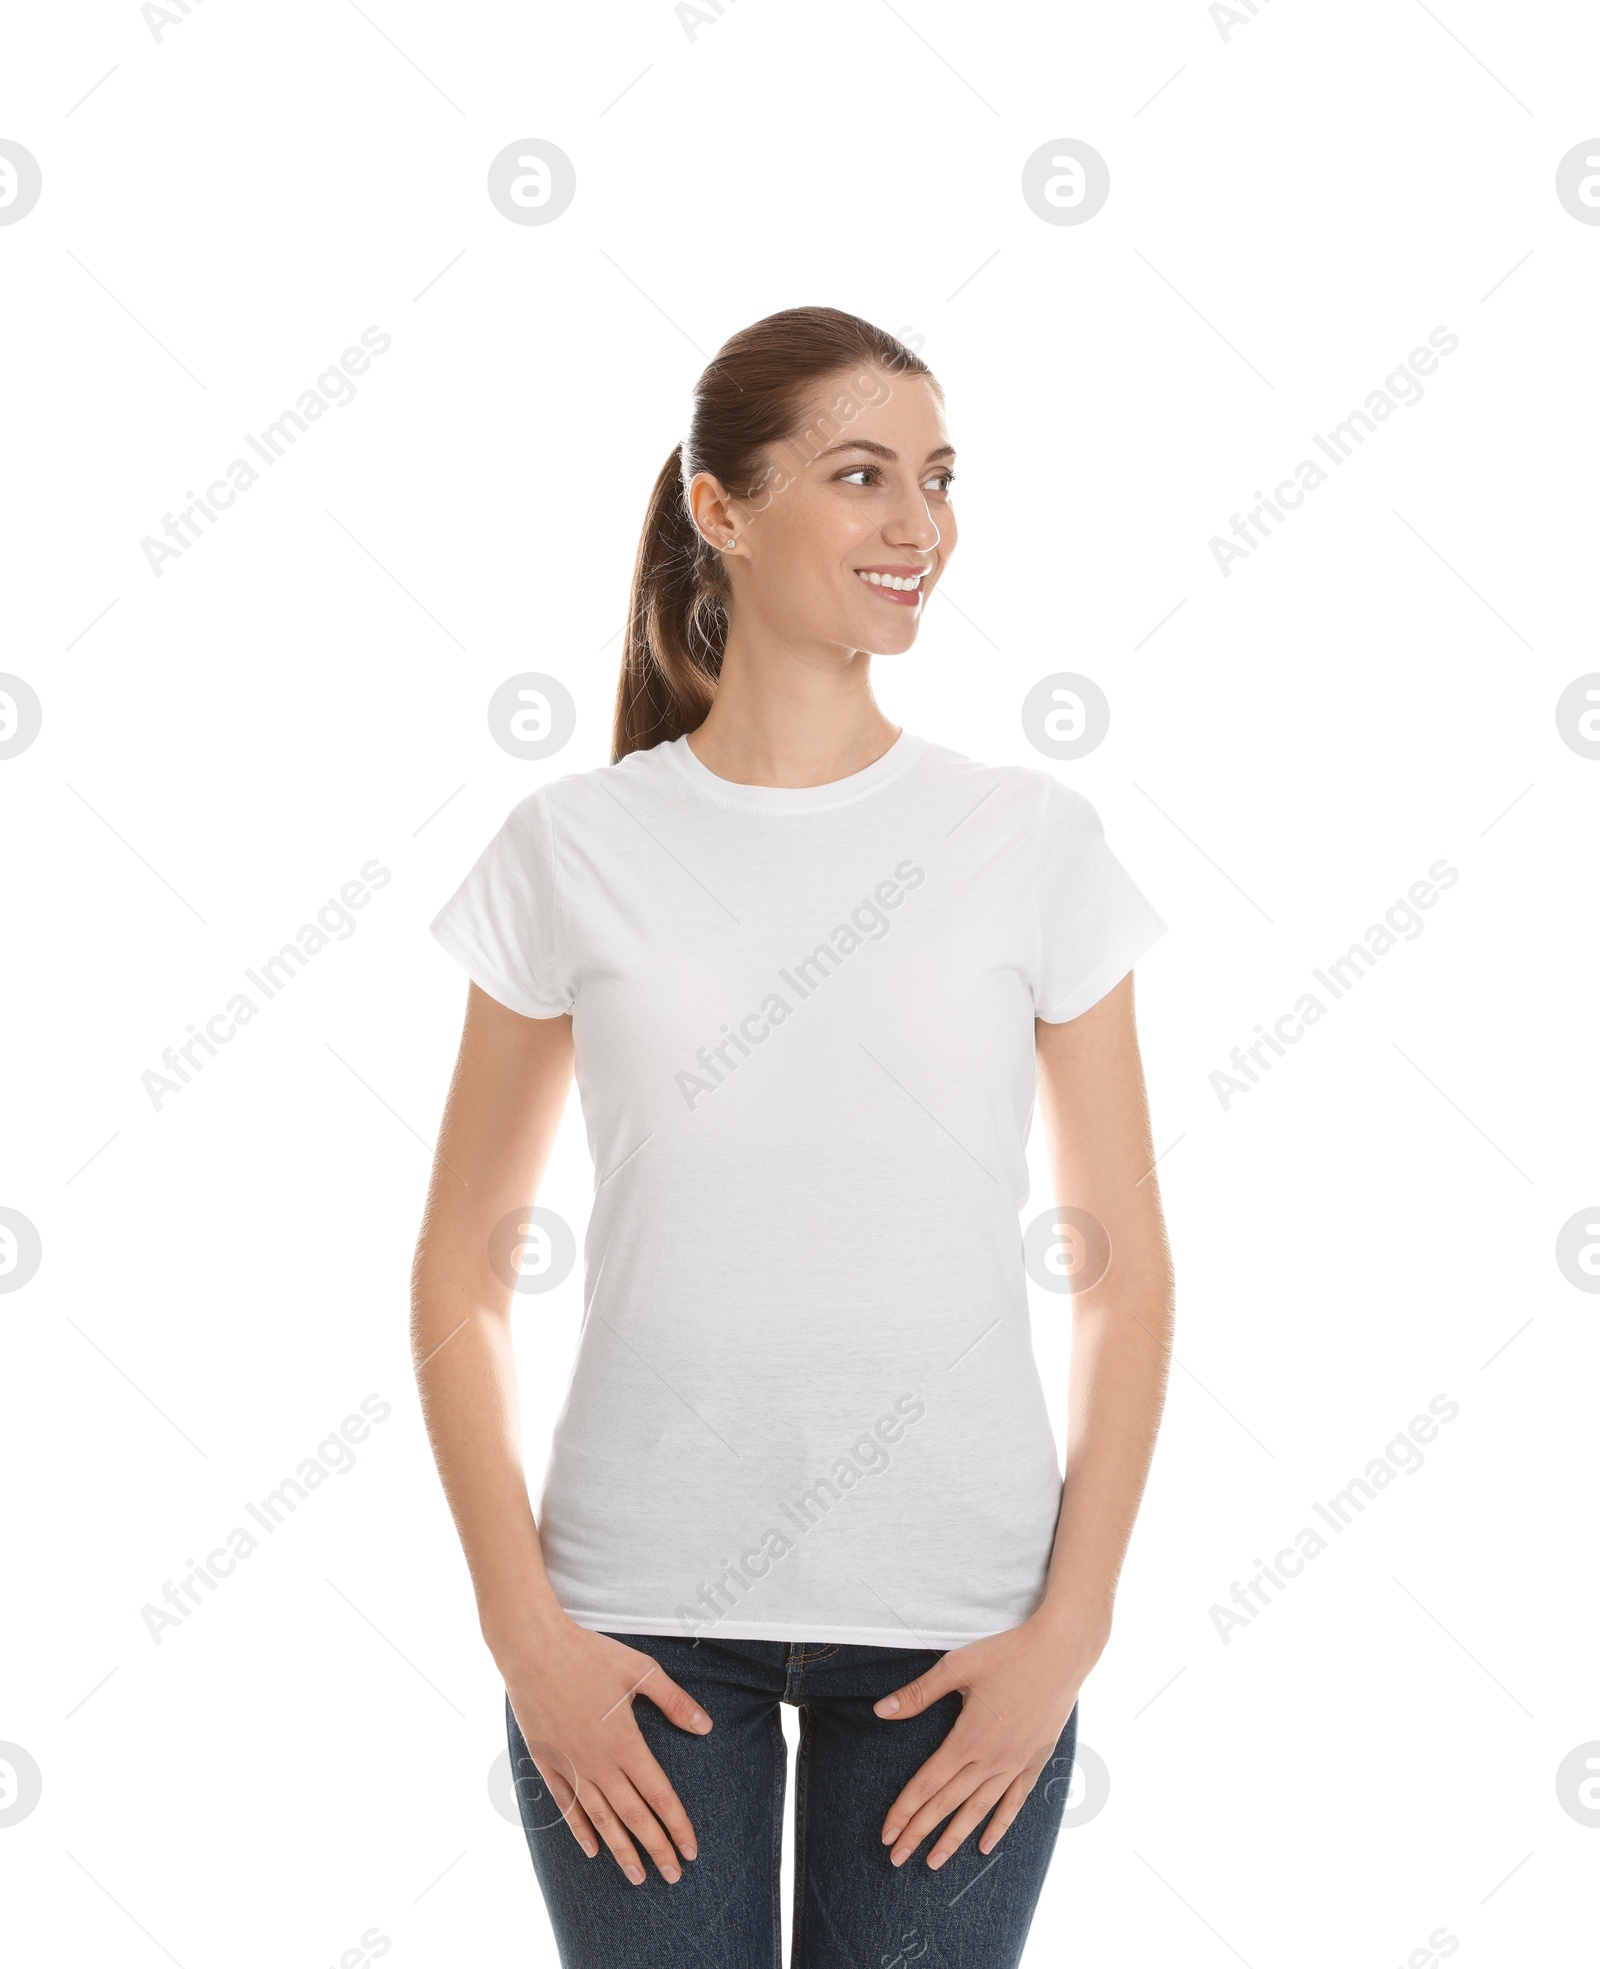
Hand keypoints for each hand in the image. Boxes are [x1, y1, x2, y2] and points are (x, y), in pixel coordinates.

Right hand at [501, 1619, 712, 1885]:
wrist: (533, 1648)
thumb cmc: (589, 1654)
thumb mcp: (641, 1671)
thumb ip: (675, 1702)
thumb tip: (706, 1727)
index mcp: (626, 1743)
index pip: (659, 1796)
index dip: (677, 1826)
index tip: (691, 1851)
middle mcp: (599, 1763)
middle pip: (633, 1818)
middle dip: (655, 1849)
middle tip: (673, 1877)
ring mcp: (571, 1766)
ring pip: (601, 1820)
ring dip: (621, 1850)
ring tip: (637, 1876)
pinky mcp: (547, 1762)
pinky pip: (566, 1805)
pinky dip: (580, 1830)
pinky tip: (592, 1849)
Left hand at [872, 1611, 1102, 1868]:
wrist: (1061, 1651)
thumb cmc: (1006, 1653)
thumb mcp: (956, 1667)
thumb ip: (918, 1694)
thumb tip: (880, 1711)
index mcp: (967, 1739)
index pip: (927, 1784)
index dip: (904, 1811)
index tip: (887, 1834)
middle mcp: (991, 1760)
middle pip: (947, 1805)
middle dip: (919, 1833)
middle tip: (897, 1859)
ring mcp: (1015, 1764)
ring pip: (978, 1811)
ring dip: (954, 1838)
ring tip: (934, 1862)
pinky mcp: (1035, 1761)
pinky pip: (1014, 1803)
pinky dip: (998, 1826)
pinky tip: (985, 1845)